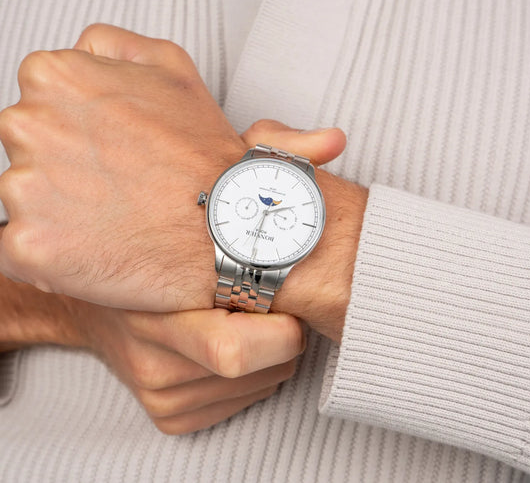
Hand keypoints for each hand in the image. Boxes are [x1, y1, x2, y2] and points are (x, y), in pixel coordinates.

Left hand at [0, 23, 366, 340]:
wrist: (225, 232)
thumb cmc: (203, 160)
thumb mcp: (171, 67)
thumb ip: (111, 45)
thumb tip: (80, 53)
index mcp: (54, 78)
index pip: (41, 101)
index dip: (81, 129)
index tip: (111, 150)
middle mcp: (28, 126)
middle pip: (29, 148)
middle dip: (67, 166)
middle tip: (119, 184)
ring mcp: (23, 189)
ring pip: (26, 199)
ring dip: (62, 210)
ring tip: (116, 216)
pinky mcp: (27, 245)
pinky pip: (24, 247)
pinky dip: (56, 251)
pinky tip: (99, 246)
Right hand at [0, 270, 303, 433]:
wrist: (96, 307)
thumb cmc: (147, 268)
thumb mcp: (179, 248)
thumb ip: (228, 254)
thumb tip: (297, 257)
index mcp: (154, 316)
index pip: (232, 350)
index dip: (280, 331)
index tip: (292, 306)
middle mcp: (154, 366)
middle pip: (257, 370)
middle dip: (285, 341)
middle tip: (275, 310)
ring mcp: (161, 397)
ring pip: (261, 388)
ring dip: (271, 359)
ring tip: (249, 326)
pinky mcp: (169, 416)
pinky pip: (242, 405)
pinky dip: (254, 379)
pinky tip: (233, 352)